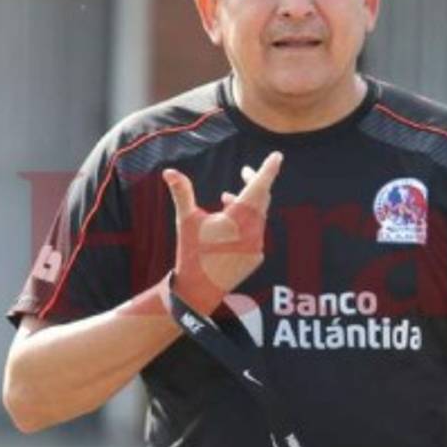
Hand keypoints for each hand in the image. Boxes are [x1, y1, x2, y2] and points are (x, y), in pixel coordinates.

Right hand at [163, 152, 282, 313]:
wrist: (198, 289)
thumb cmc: (190, 251)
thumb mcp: (185, 219)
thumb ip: (181, 192)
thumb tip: (168, 171)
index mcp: (237, 218)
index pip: (258, 186)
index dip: (268, 170)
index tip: (277, 156)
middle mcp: (252, 231)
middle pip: (262, 198)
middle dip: (255, 182)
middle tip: (245, 170)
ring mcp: (257, 245)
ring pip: (259, 216)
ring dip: (247, 204)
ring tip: (227, 198)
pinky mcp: (257, 257)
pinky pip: (257, 233)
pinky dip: (249, 223)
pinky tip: (231, 225)